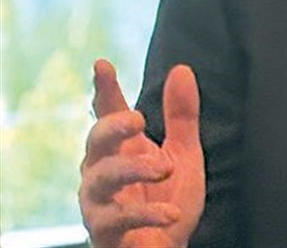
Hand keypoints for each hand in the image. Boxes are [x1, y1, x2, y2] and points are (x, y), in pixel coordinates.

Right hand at [79, 59, 204, 247]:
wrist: (167, 246)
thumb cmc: (168, 199)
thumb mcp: (183, 154)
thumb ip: (181, 116)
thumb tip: (181, 69)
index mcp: (122, 147)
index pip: (109, 112)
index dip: (105, 89)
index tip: (102, 64)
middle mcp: (103, 170)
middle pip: (96, 140)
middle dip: (112, 127)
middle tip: (138, 119)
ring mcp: (99, 201)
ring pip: (101, 178)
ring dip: (133, 170)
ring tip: (163, 169)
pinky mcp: (105, 230)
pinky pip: (118, 219)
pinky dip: (146, 214)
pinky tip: (171, 213)